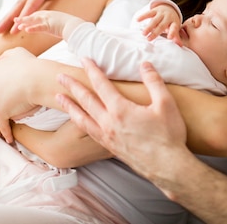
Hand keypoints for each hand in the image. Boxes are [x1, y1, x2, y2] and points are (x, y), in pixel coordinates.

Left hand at [15, 10, 83, 38]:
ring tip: (17, 24)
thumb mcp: (64, 24)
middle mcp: (49, 15)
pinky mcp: (50, 25)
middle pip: (34, 15)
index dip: (30, 16)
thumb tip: (59, 30)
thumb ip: (58, 26)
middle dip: (24, 17)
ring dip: (24, 22)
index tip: (23, 18)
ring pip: (34, 20)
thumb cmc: (74, 27)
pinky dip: (32, 28)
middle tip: (15, 19)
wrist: (78, 27)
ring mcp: (49, 20)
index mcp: (52, 14)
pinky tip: (25, 29)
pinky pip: (39, 27)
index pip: (38, 14)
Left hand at [57, 59, 187, 178]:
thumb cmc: (168, 135)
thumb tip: (145, 64)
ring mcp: (107, 136)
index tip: (84, 60)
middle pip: (86, 100)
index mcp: (121, 110)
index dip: (92, 70)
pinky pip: (88, 131)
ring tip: (58, 97)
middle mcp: (109, 123)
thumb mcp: (166, 104)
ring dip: (69, 106)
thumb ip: (154, 82)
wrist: (167, 166)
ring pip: (82, 118)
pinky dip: (79, 122)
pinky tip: (78, 120)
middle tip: (59, 76)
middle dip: (72, 86)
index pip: (101, 85)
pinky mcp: (109, 147)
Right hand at [137, 4, 182, 45]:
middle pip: (162, 25)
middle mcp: (168, 17)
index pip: (174, 28)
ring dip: (148, 27)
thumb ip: (176, 36)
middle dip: (155, 32)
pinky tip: (137, 20)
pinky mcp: (155, 10)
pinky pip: (148, 13)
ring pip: (154, 20)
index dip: (172, 33)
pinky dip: (143, 16)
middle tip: (149, 39)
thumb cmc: (172, 22)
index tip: (169, 38)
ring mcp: (161, 13)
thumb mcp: (175, 27)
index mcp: (174, 22)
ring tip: (143, 33)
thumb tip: (180, 45)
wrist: (170, 8)